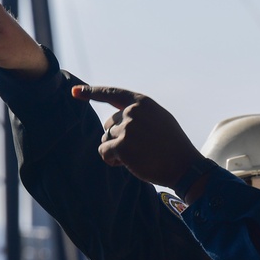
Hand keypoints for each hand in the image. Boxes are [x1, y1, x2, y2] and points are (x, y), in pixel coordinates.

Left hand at [73, 85, 201, 186]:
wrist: (185, 166)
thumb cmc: (174, 146)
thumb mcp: (160, 120)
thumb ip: (140, 115)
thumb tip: (116, 120)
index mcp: (142, 102)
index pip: (112, 94)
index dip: (92, 92)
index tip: (74, 92)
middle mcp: (133, 112)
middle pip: (109, 124)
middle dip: (118, 138)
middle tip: (140, 149)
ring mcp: (127, 128)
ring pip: (106, 139)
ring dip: (117, 150)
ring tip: (138, 157)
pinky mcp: (121, 146)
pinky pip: (104, 151)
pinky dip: (112, 160)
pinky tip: (128, 164)